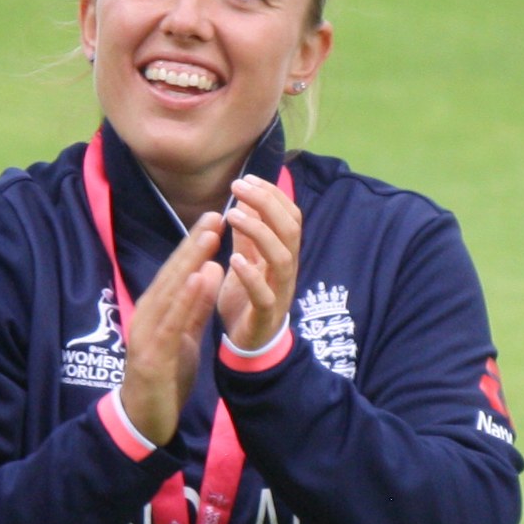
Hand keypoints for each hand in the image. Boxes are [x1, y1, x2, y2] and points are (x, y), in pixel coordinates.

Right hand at [110, 213, 223, 445]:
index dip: (195, 245)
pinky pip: (170, 322)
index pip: (177, 272)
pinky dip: (183, 299)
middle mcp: (147, 316)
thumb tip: (210, 270)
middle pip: (172, 274)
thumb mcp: (186, 336)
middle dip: (193, 244)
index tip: (214, 218)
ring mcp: (146, 334)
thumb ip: (196, 306)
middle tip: (214, 214)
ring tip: (209, 236)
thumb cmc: (165, 377)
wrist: (145, 420)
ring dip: (188, 262)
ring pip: (169, 292)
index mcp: (157, 311)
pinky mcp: (151, 355)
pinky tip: (196, 278)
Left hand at [218, 175, 299, 352]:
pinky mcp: (266, 315)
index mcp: (283, 254)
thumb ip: (247, 235)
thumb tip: (243, 199)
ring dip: (259, 232)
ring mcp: (279, 292)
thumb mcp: (246, 260)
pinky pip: (265, 294)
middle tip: (239, 187)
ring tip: (232, 215)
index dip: (273, 195)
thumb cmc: (248, 299)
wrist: (249, 345)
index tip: (248, 178)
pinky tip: (235, 259)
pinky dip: (251, 275)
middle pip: (290, 230)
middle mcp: (286, 270)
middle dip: (267, 204)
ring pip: (281, 258)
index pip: (290, 216)